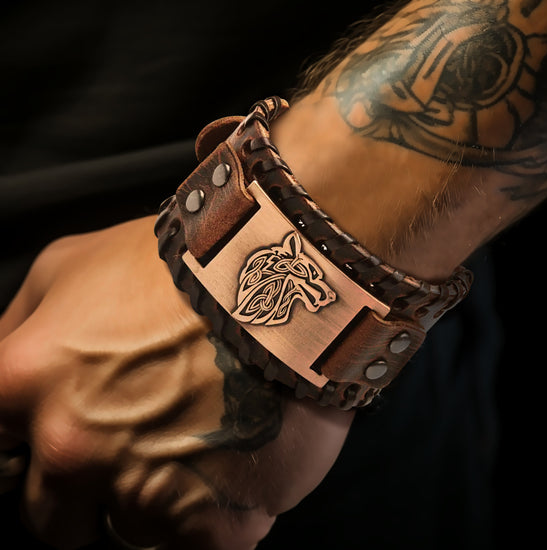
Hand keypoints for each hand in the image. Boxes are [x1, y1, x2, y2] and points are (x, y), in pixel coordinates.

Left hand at [0, 217, 353, 548]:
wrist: (280, 279)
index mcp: (26, 386)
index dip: (30, 445)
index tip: (66, 433)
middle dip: (90, 485)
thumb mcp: (75, 262)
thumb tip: (5, 357)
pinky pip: (201, 547)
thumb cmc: (182, 267)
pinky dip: (217, 514)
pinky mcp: (216, 524)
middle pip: (53, 516)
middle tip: (145, 433)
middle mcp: (71, 450)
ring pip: (133, 531)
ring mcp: (144, 494)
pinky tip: (238, 460)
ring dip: (160, 496)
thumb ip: (22, 321)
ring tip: (204, 435)